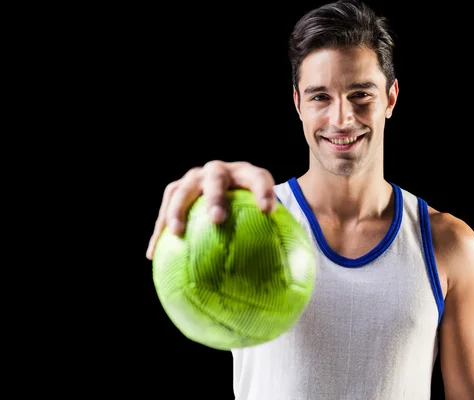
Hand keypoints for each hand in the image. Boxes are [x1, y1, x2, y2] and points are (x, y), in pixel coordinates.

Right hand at [146, 160, 276, 259]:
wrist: (229, 189)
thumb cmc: (251, 212)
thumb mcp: (268, 219)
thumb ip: (279, 239)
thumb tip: (296, 280)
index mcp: (247, 174)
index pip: (259, 179)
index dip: (263, 192)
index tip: (268, 212)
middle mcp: (219, 171)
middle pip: (216, 178)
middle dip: (215, 197)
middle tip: (217, 219)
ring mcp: (195, 178)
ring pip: (183, 189)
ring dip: (178, 209)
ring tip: (176, 233)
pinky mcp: (177, 188)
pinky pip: (165, 208)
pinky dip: (159, 229)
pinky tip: (152, 255)